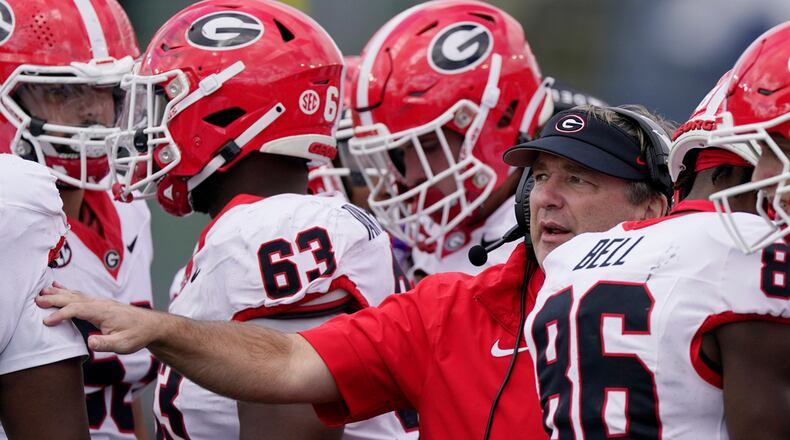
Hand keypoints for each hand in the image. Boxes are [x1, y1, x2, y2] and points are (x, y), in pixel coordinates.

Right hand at [37, 283, 163, 353]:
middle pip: (73, 299)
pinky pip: (80, 296)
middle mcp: (100, 303)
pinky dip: (67, 292)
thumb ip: (106, 343)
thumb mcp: (123, 344)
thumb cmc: (137, 335)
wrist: (151, 326)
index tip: (46, 321)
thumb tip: (89, 341)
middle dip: (54, 299)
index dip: (61, 315)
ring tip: (41, 291)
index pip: (77, 310)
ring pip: (75, 295)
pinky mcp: (100, 304)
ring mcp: (100, 302)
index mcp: (103, 312)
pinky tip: (58, 288)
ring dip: (58, 293)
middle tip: (35, 299)